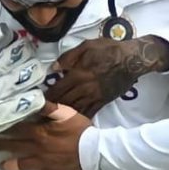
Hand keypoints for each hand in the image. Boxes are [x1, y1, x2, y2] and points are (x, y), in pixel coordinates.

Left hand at [0, 102, 91, 169]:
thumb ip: (49, 108)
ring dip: (10, 165)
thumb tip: (35, 100)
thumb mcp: (66, 113)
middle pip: (15, 146)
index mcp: (40, 132)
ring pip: (21, 165)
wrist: (94, 150)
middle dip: (2, 145)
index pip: (18, 129)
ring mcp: (43, 163)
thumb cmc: (81, 130)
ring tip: (1, 166)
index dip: (6, 128)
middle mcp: (38, 148)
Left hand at [46, 36, 168, 116]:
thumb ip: (68, 57)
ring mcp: (94, 97)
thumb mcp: (86, 46)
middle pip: (63, 103)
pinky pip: (88, 113)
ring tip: (51, 122)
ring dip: (62, 117)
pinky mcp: (103, 101)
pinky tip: (71, 123)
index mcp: (78, 75)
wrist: (132, 59)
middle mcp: (84, 89)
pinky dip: (78, 118)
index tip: (37, 102)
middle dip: (50, 110)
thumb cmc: (108, 49)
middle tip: (39, 116)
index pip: (57, 90)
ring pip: (74, 110)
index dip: (46, 98)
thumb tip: (53, 68)